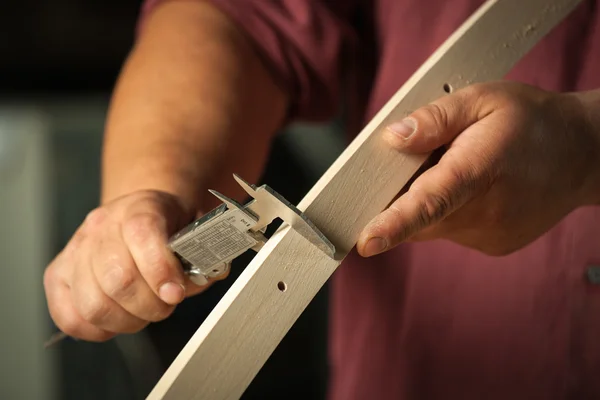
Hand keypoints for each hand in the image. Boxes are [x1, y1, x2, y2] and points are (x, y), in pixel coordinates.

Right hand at [44, 190, 219, 340]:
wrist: (140, 214)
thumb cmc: (168, 226)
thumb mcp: (194, 230)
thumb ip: (203, 257)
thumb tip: (202, 280)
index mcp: (140, 207)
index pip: (142, 234)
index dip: (161, 270)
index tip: (176, 293)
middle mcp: (103, 225)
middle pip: (118, 278)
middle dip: (150, 305)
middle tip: (165, 305)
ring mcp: (76, 249)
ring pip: (94, 303)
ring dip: (127, 320)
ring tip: (143, 312)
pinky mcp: (58, 275)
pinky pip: (70, 317)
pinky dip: (98, 329)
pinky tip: (118, 318)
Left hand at [358, 82, 599, 256]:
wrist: (583, 155)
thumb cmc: (532, 123)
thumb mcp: (483, 99)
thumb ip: (434, 118)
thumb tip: (392, 138)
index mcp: (479, 170)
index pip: (430, 202)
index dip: (395, 223)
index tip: (366, 242)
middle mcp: (486, 211)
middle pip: (420, 216)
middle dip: (403, 196)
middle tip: (425, 162)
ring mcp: (491, 234)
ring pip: (433, 225)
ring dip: (429, 201)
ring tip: (460, 169)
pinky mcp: (494, 245)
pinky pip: (451, 230)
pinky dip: (448, 211)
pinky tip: (474, 188)